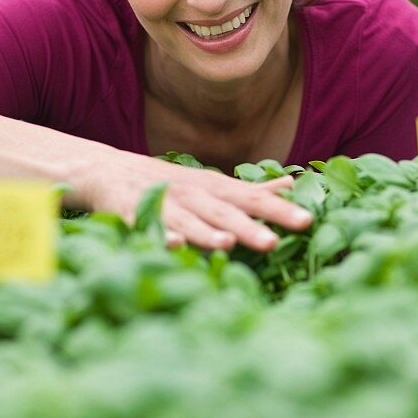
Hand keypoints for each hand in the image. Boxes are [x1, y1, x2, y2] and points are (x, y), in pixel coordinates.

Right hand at [80, 148, 312, 251]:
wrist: (109, 171)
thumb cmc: (172, 185)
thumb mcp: (214, 184)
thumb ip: (253, 190)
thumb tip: (293, 184)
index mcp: (215, 189)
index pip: (253, 199)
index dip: (280, 210)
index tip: (307, 222)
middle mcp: (193, 194)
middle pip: (224, 212)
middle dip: (249, 226)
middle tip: (273, 242)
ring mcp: (163, 203)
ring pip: (188, 220)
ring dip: (206, 231)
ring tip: (226, 243)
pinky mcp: (131, 212)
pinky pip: (146, 225)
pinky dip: (158, 234)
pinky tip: (171, 246)